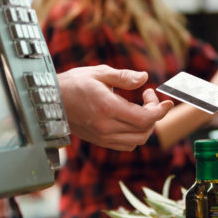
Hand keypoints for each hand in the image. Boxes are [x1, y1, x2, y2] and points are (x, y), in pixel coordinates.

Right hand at [57, 65, 172, 150]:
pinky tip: (130, 118)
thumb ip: (124, 76)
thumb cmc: (74, 83)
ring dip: (146, 125)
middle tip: (147, 95)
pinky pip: (126, 145)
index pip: (145, 118)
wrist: (50, 102)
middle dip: (154, 114)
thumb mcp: (99, 73)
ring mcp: (103, 137)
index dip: (161, 111)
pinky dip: (135, 134)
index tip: (167, 101)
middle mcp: (106, 127)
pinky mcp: (100, 141)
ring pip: (137, 140)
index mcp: (107, 108)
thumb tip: (144, 78)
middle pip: (144, 130)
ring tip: (140, 106)